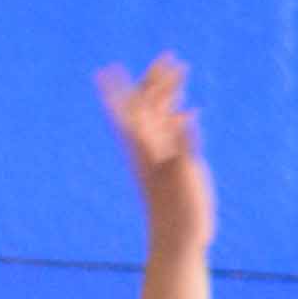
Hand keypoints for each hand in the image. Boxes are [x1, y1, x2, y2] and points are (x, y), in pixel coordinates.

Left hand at [96, 51, 216, 254]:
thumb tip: (185, 114)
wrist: (177, 241)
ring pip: (162, 117)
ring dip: (169, 95)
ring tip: (178, 72)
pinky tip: (189, 110)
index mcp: (146, 147)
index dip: (120, 89)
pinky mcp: (175, 164)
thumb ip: (184, 143)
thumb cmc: (179, 212)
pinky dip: (180, 118)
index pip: (132, 110)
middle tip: (166, 56)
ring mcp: (162, 155)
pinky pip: (175, 134)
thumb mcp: (183, 175)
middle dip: (157, 81)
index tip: (108, 68)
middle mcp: (150, 147)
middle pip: (149, 106)